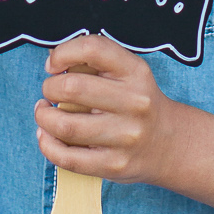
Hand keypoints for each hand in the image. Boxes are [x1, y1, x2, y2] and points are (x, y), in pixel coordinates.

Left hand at [36, 34, 181, 185]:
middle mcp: (135, 103)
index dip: (63, 53)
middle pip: (71, 88)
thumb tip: (52, 62)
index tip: (53, 65)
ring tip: (45, 113)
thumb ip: (95, 61)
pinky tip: (46, 135)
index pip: (92, 49)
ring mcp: (126, 136)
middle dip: (49, 88)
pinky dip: (47, 145)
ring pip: (65, 125)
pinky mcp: (115, 165)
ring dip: (43, 117)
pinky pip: (68, 158)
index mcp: (136, 72)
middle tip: (50, 92)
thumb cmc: (137, 102)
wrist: (169, 143)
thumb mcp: (128, 72)